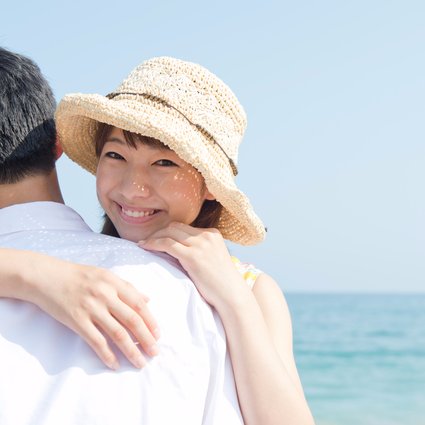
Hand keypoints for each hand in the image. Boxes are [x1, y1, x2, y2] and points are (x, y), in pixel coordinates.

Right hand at [26, 257, 159, 369]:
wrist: (46, 276)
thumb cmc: (77, 275)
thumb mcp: (104, 275)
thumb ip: (126, 287)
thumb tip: (147, 299)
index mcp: (114, 282)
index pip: (139, 304)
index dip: (151, 321)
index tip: (158, 335)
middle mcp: (105, 295)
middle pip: (132, 320)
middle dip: (146, 339)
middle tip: (155, 353)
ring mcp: (91, 308)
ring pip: (117, 333)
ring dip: (131, 351)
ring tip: (140, 362)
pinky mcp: (77, 320)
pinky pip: (96, 341)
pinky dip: (107, 355)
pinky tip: (115, 364)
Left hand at [138, 222, 246, 308]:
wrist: (232, 295)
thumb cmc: (222, 283)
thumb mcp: (213, 258)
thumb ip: (200, 250)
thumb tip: (179, 250)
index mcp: (213, 234)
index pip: (185, 227)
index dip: (169, 231)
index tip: (158, 237)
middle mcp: (207, 235)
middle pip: (175, 226)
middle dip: (159, 231)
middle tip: (147, 240)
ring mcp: (200, 245)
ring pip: (169, 232)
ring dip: (153, 236)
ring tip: (143, 243)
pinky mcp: (192, 256)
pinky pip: (167, 244)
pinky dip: (153, 243)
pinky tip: (145, 247)